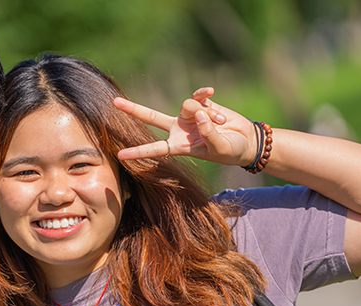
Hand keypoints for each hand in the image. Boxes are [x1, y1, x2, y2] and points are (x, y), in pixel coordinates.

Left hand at [113, 88, 256, 166]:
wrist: (246, 141)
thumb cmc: (231, 151)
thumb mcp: (220, 149)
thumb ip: (209, 134)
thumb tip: (198, 115)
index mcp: (180, 146)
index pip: (155, 149)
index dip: (138, 152)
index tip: (120, 156)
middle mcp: (179, 130)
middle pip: (151, 118)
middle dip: (133, 110)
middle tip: (114, 102)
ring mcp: (189, 116)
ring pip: (186, 105)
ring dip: (206, 114)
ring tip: (221, 124)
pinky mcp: (201, 104)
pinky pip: (198, 94)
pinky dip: (204, 94)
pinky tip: (212, 93)